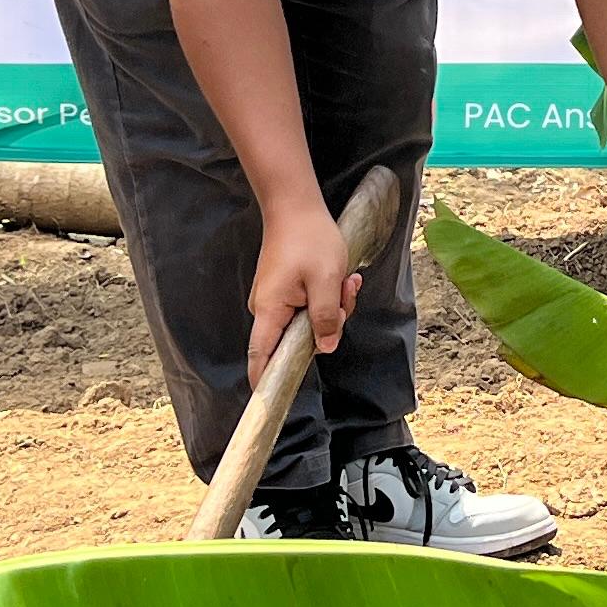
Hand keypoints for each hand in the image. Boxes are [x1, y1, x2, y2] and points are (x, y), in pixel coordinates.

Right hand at [247, 204, 355, 371]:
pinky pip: (309, 306)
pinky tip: (341, 276)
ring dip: (333, 307)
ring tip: (346, 279)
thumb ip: (326, 318)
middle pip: (295, 340)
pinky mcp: (286, 291)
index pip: (261, 357)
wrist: (295, 206)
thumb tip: (325, 347)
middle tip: (345, 296)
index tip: (273, 401)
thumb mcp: (327, 280)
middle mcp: (268, 309)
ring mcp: (276, 300)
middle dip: (328, 325)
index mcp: (270, 311)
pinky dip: (328, 296)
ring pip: (308, 322)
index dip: (266, 382)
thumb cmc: (308, 238)